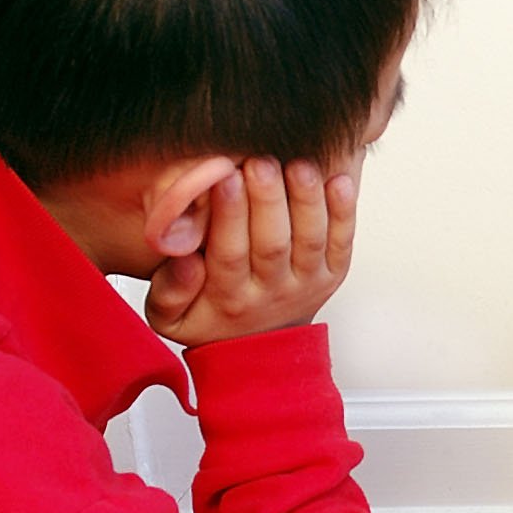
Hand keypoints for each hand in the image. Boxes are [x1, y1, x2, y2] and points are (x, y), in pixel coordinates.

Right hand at [144, 157, 358, 345]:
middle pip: (272, 244)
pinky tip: (340, 180)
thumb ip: (168, 290)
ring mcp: (306, 283)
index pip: (228, 254)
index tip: (223, 176)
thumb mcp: (170, 316)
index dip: (228, 214)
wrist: (257, 349)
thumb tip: (185, 261)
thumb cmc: (209, 317)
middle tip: (260, 162)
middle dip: (267, 200)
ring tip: (299, 166)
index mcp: (228, 298)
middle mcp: (271, 293)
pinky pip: (342, 243)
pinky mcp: (332, 274)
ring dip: (307, 201)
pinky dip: (345, 212)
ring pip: (310, 240)